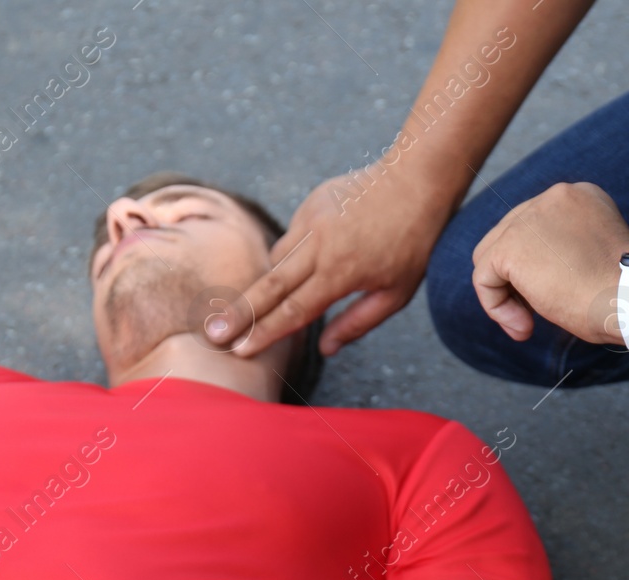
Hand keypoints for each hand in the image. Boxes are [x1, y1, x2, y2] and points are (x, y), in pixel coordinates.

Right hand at [208, 163, 450, 357]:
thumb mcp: (396, 293)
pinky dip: (287, 257)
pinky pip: (290, 237)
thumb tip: (325, 349)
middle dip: (240, 313)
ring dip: (263, 285)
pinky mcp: (311, 204)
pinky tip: (293, 269)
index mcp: (341, 272)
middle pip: (270, 286)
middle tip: (213, 332)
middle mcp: (319, 246)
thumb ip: (358, 323)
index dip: (265, 333)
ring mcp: (312, 220)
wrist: (415, 180)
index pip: (294, 311)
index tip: (240, 349)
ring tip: (243, 309)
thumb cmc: (412, 244)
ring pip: (275, 260)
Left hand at [471, 181, 628, 344]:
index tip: (556, 296)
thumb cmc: (625, 294)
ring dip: (505, 296)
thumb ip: (564, 254)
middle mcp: (553, 196)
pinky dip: (496, 307)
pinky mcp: (511, 245)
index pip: (536, 227)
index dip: (536, 267)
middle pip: (508, 237)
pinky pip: (484, 278)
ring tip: (528, 324)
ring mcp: (529, 217)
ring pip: (490, 257)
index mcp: (579, 196)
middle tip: (535, 316)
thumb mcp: (595, 260)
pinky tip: (523, 327)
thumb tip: (530, 275)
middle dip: (516, 280)